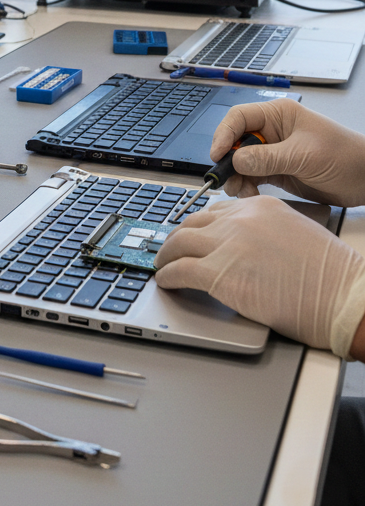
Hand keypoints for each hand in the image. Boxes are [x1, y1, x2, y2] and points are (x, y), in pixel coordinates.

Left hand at [154, 195, 364, 355]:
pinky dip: (168, 276)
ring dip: (166, 255)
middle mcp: (239, 220)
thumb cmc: (330, 276)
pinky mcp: (218, 272)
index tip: (192, 234)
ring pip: (179, 243)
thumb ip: (265, 231)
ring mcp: (226, 244)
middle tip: (171, 248)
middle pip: (192, 223)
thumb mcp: (295, 233)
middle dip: (178, 237)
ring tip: (162, 264)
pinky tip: (166, 281)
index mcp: (260, 207)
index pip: (216, 211)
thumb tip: (244, 245)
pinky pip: (179, 270)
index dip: (200, 225)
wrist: (343, 298)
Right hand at [210, 99, 364, 207]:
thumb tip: (236, 160)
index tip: (217, 154)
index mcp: (278, 115)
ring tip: (242, 191)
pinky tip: (251, 194)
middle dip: (229, 161)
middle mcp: (272, 132)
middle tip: (228, 178)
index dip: (224, 134)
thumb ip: (268, 158)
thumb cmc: (345, 156)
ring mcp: (273, 153)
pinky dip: (247, 187)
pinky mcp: (276, 171)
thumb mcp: (304, 155)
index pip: (239, 118)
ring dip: (237, 178)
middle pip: (235, 142)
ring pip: (241, 162)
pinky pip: (251, 177)